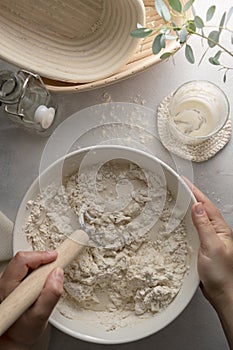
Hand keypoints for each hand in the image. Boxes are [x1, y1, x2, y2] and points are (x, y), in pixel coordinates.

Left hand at [0, 251, 63, 349]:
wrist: (14, 337)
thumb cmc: (22, 331)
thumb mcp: (40, 317)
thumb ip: (50, 296)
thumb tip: (58, 274)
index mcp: (8, 288)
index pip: (22, 261)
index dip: (41, 256)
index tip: (56, 257)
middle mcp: (5, 282)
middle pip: (24, 259)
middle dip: (42, 259)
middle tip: (56, 267)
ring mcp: (7, 281)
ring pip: (25, 262)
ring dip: (41, 265)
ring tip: (50, 275)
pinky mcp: (12, 280)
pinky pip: (25, 268)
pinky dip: (37, 269)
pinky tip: (43, 279)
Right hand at [184, 178, 232, 348]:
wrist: (222, 293)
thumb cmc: (222, 274)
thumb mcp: (212, 247)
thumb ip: (204, 226)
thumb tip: (197, 207)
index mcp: (219, 228)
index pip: (205, 204)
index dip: (194, 191)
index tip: (184, 182)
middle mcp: (215, 231)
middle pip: (201, 208)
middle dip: (191, 195)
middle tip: (179, 185)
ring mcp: (208, 238)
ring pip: (196, 217)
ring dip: (187, 207)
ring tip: (177, 198)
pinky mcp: (201, 245)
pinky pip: (193, 228)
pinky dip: (185, 220)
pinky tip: (180, 221)